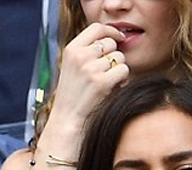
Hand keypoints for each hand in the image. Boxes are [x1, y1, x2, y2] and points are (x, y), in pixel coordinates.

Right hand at [41, 23, 128, 143]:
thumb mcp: (72, 67)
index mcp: (71, 50)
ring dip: (118, 70)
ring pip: (120, 58)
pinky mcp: (102, 82)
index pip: (96, 28)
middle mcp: (80, 56)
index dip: (111, 31)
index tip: (119, 37)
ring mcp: (90, 69)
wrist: (67, 120)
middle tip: (105, 73)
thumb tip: (114, 37)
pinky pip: (124, 71)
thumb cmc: (72, 95)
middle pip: (111, 43)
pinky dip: (122, 81)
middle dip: (113, 56)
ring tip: (105, 83)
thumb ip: (87, 50)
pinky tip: (111, 89)